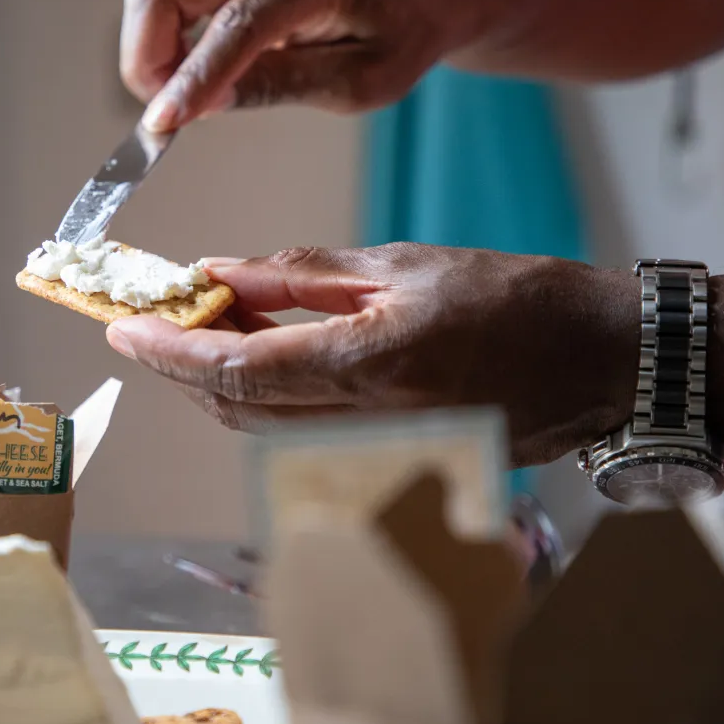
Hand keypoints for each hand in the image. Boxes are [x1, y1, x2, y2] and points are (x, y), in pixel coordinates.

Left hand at [104, 244, 638, 466]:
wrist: (601, 360)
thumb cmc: (517, 299)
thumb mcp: (402, 263)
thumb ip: (303, 275)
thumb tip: (224, 272)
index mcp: (369, 364)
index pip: (236, 371)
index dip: (168, 352)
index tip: (122, 326)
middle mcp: (368, 422)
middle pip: (234, 410)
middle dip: (179, 367)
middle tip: (152, 317)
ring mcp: (379, 451)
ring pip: (261, 428)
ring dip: (215, 382)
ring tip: (201, 325)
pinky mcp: (390, 460)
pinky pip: (300, 435)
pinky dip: (262, 397)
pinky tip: (257, 353)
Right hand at [120, 0, 490, 131]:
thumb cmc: (404, 32)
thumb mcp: (362, 81)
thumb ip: (284, 86)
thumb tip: (208, 104)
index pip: (232, 27)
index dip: (191, 80)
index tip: (162, 125)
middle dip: (145, 59)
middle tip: (170, 113)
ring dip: (149, 52)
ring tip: (187, 98)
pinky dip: (163, 43)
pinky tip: (197, 77)